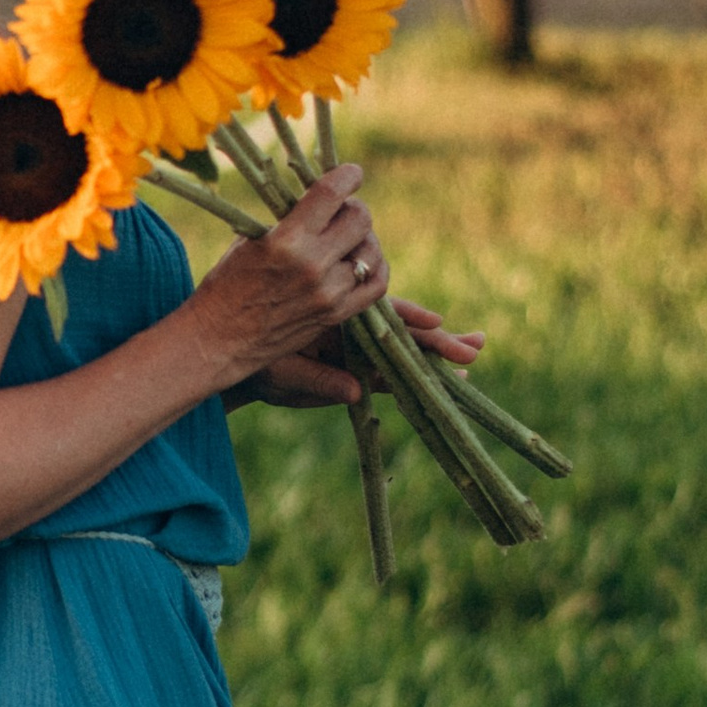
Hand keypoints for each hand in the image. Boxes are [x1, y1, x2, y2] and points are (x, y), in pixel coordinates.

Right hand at [188, 165, 391, 399]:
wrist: (218, 340)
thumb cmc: (225, 285)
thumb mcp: (249, 241)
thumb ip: (288, 221)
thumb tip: (321, 201)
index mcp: (285, 240)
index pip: (331, 194)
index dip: (348, 176)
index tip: (351, 173)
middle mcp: (312, 265)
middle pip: (359, 219)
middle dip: (353, 207)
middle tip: (343, 210)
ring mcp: (328, 293)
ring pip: (371, 251)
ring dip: (364, 238)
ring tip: (349, 238)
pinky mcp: (335, 315)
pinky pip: (377, 285)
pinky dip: (375, 268)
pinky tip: (362, 263)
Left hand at [241, 297, 488, 410]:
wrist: (229, 358)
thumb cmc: (251, 358)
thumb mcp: (284, 369)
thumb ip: (319, 380)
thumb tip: (355, 393)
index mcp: (336, 315)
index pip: (382, 313)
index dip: (412, 317)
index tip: (437, 321)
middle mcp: (350, 331)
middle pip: (402, 332)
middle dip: (439, 340)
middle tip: (477, 345)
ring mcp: (353, 351)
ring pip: (402, 350)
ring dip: (436, 353)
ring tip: (472, 358)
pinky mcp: (351, 371)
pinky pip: (390, 373)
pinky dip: (417, 376)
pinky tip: (448, 379)